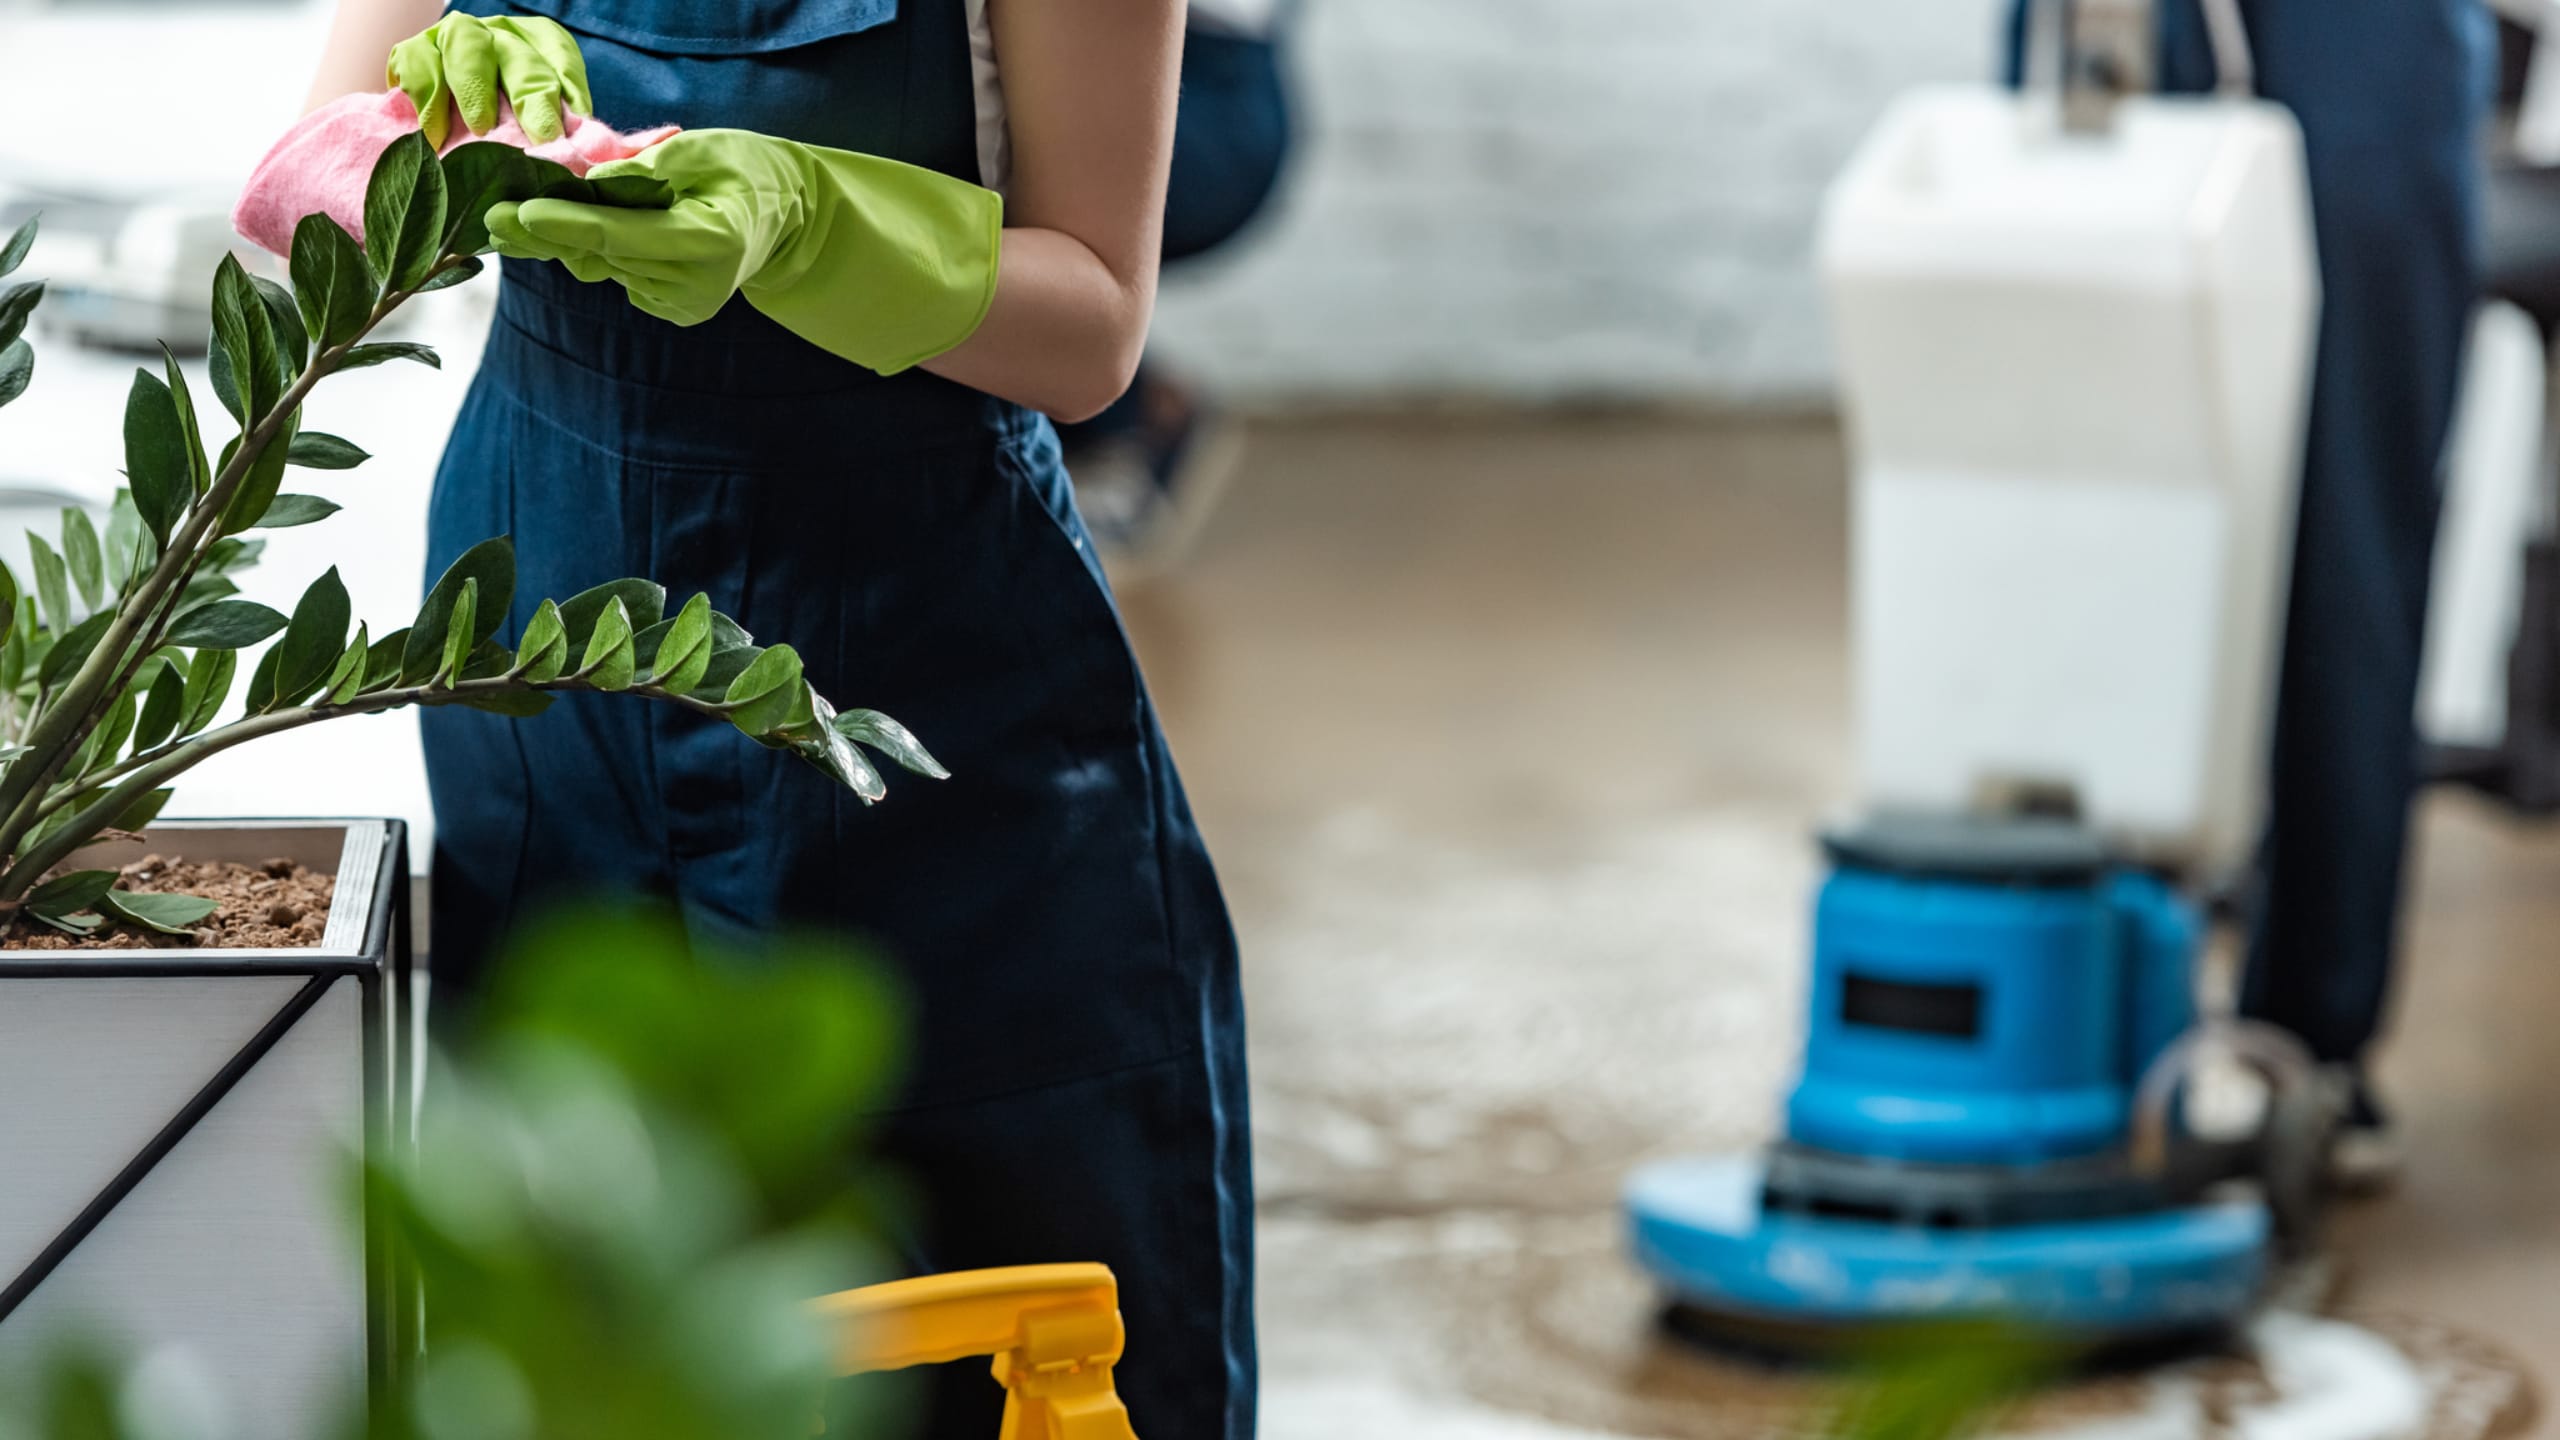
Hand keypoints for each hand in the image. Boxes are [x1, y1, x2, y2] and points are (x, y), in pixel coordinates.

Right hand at [388, 13, 592, 146]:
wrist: (446, 133)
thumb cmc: (508, 134)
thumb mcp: (541, 131)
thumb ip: (564, 137)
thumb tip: (590, 163)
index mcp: (541, 47)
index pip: (560, 61)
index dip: (567, 94)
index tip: (566, 135)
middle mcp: (501, 35)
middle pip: (517, 55)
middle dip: (529, 97)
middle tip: (539, 138)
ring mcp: (456, 37)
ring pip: (465, 43)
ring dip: (474, 88)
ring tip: (481, 130)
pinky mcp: (416, 49)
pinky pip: (416, 57)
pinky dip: (425, 95)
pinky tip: (433, 133)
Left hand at [487, 128, 1001, 373]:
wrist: (789, 217)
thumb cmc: (746, 170)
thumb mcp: (703, 150)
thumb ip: (644, 169)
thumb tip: (585, 183)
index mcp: (711, 242)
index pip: (623, 235)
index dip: (567, 223)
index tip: (518, 212)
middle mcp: (697, 284)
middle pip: (603, 256)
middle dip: (545, 234)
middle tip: (490, 219)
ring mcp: (685, 304)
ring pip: (603, 268)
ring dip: (564, 241)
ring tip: (521, 219)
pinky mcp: (674, 311)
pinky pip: (617, 276)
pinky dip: (597, 252)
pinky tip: (586, 231)